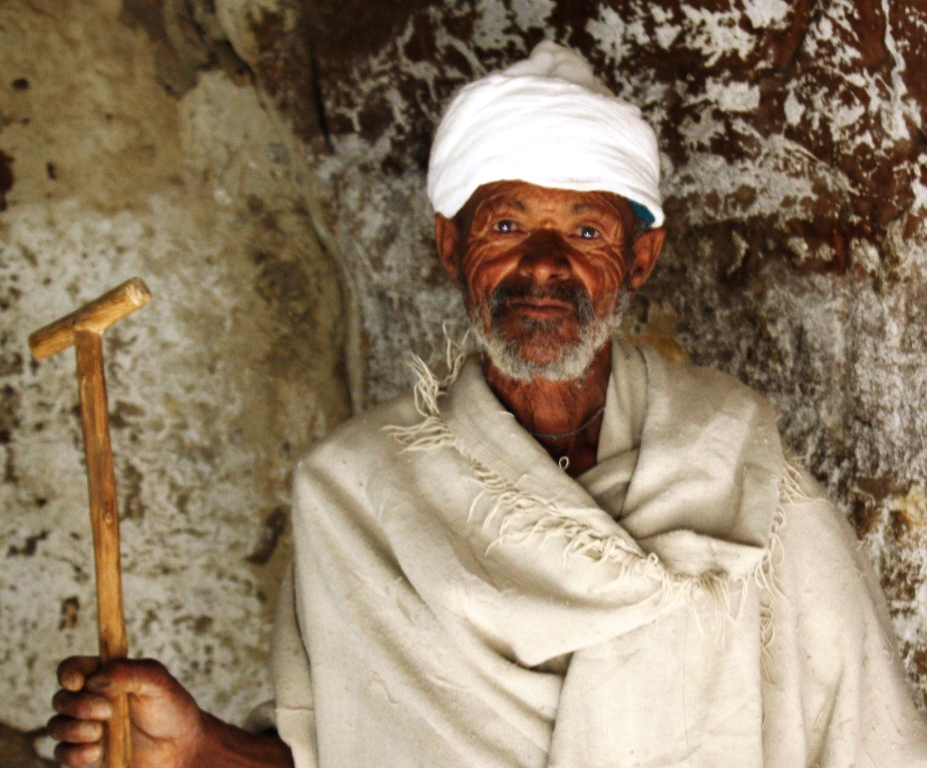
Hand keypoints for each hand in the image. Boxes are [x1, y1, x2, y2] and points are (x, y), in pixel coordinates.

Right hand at [48, 656, 205, 767]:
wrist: (181, 747)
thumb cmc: (171, 707)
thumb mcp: (158, 681)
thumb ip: (129, 672)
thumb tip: (95, 679)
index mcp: (106, 675)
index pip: (73, 669)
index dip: (68, 674)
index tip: (78, 683)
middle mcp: (92, 699)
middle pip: (61, 698)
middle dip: (78, 705)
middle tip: (107, 712)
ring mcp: (87, 727)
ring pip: (56, 726)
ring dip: (74, 729)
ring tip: (100, 732)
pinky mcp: (88, 753)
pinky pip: (63, 753)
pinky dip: (75, 753)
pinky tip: (97, 751)